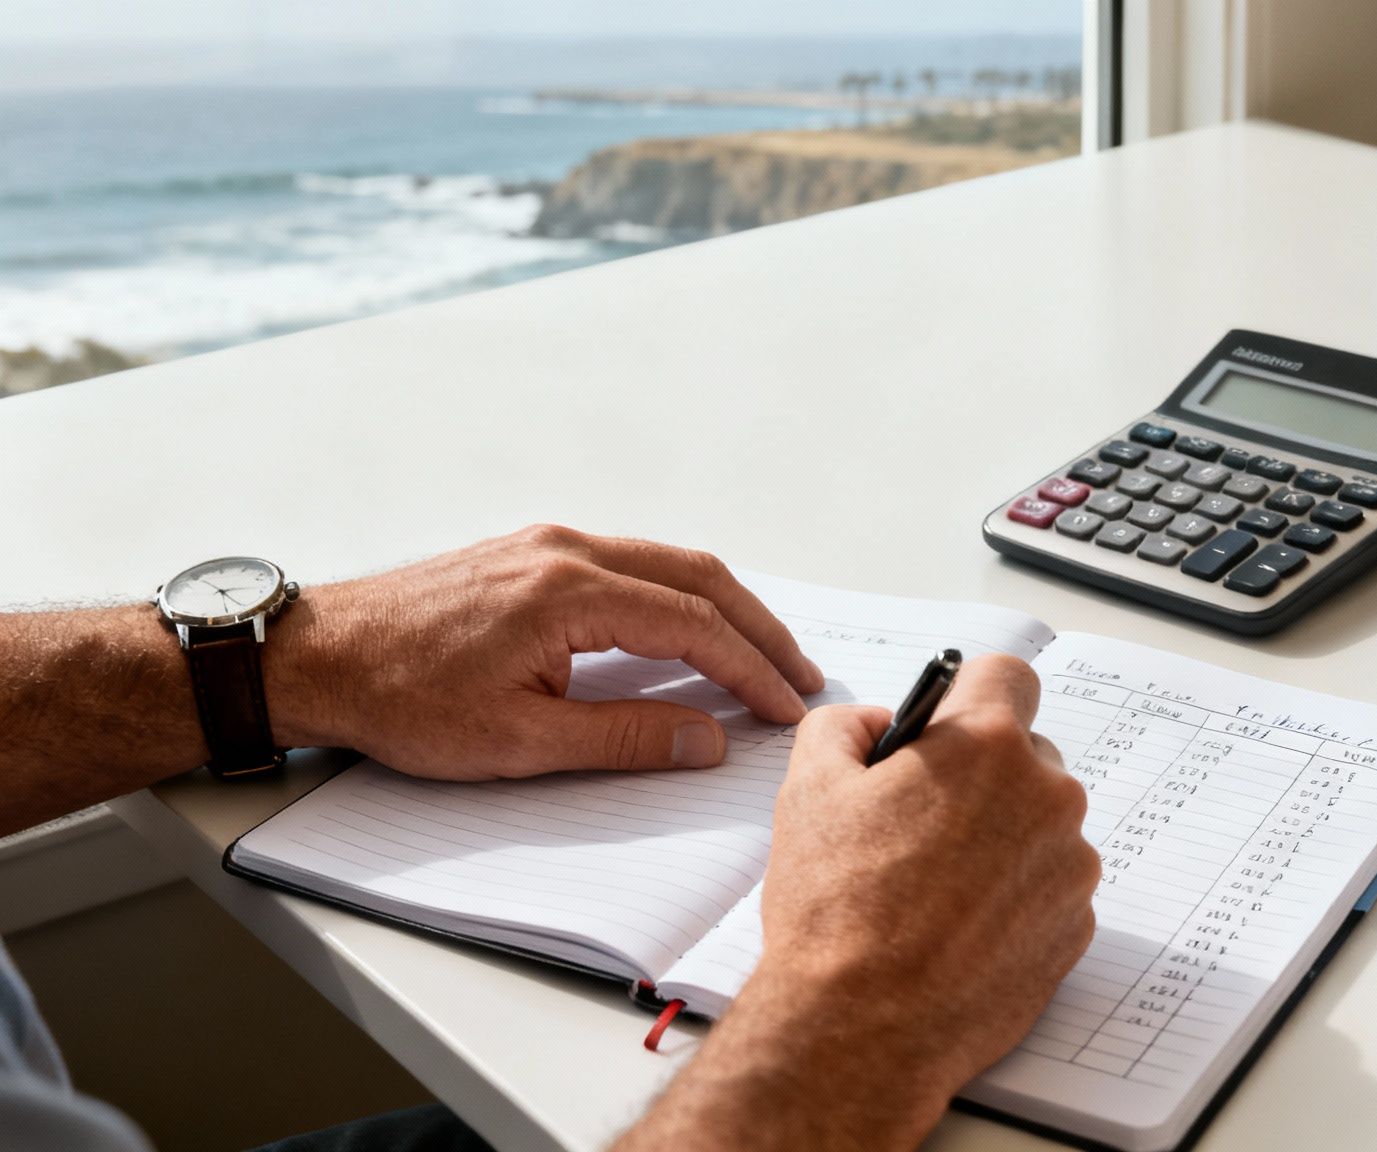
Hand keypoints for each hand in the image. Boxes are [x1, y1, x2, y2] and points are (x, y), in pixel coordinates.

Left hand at [268, 525, 824, 777]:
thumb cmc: (400, 698)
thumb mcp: (520, 741)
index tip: (786, 707)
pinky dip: (678, 594)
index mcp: (569, 592)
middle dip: (759, 629)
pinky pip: (630, 561)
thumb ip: (626, 737)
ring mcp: (547, 545)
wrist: (318, 656)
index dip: (751, 670)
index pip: (694, 625)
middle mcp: (566, 551)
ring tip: (759, 655)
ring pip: (668, 562)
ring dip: (722, 608)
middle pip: (698, 577)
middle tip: (798, 676)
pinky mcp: (530, 553)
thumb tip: (706, 740)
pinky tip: (688, 627)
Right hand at [615, 655, 1100, 1151]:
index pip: (1005, 676)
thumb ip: (844, 726)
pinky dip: (1012, 897)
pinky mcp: (1076, 927)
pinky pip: (1048, 886)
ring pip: (1038, 824)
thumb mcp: (808, 788)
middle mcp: (1047, 796)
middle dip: (978, 775)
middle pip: (1024, 754)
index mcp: (987, 746)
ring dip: (998, 838)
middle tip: (918, 821)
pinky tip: (957, 927)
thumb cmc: (836, 910)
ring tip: (932, 886)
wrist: (862, 1028)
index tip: (943, 727)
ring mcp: (1070, 866)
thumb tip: (877, 723)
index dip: (966, 696)